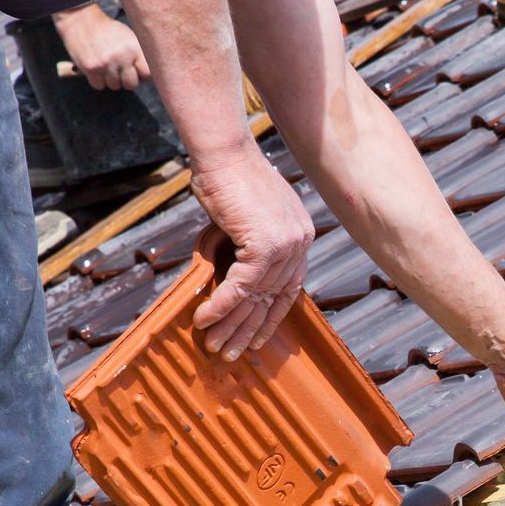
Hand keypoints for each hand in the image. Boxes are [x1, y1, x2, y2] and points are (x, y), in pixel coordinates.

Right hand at [54, 5, 151, 90]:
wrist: (81, 19)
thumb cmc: (108, 31)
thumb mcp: (128, 38)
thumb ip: (138, 55)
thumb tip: (147, 78)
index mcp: (134, 48)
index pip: (147, 73)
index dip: (143, 76)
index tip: (137, 73)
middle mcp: (121, 57)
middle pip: (131, 84)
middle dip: (126, 80)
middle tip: (119, 70)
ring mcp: (106, 64)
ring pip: (114, 86)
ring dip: (110, 80)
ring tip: (106, 65)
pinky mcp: (91, 68)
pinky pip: (99, 86)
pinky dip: (97, 80)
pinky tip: (96, 68)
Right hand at [189, 146, 315, 360]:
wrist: (223, 152)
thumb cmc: (227, 178)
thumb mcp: (243, 219)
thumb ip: (242, 248)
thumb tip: (223, 279)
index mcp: (300, 236)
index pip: (289, 288)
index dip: (270, 316)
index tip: (256, 338)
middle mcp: (299, 242)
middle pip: (273, 298)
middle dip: (249, 329)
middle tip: (231, 353)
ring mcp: (286, 244)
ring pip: (255, 297)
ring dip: (230, 324)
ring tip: (214, 346)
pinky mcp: (265, 245)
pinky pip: (240, 287)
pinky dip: (220, 306)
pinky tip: (204, 320)